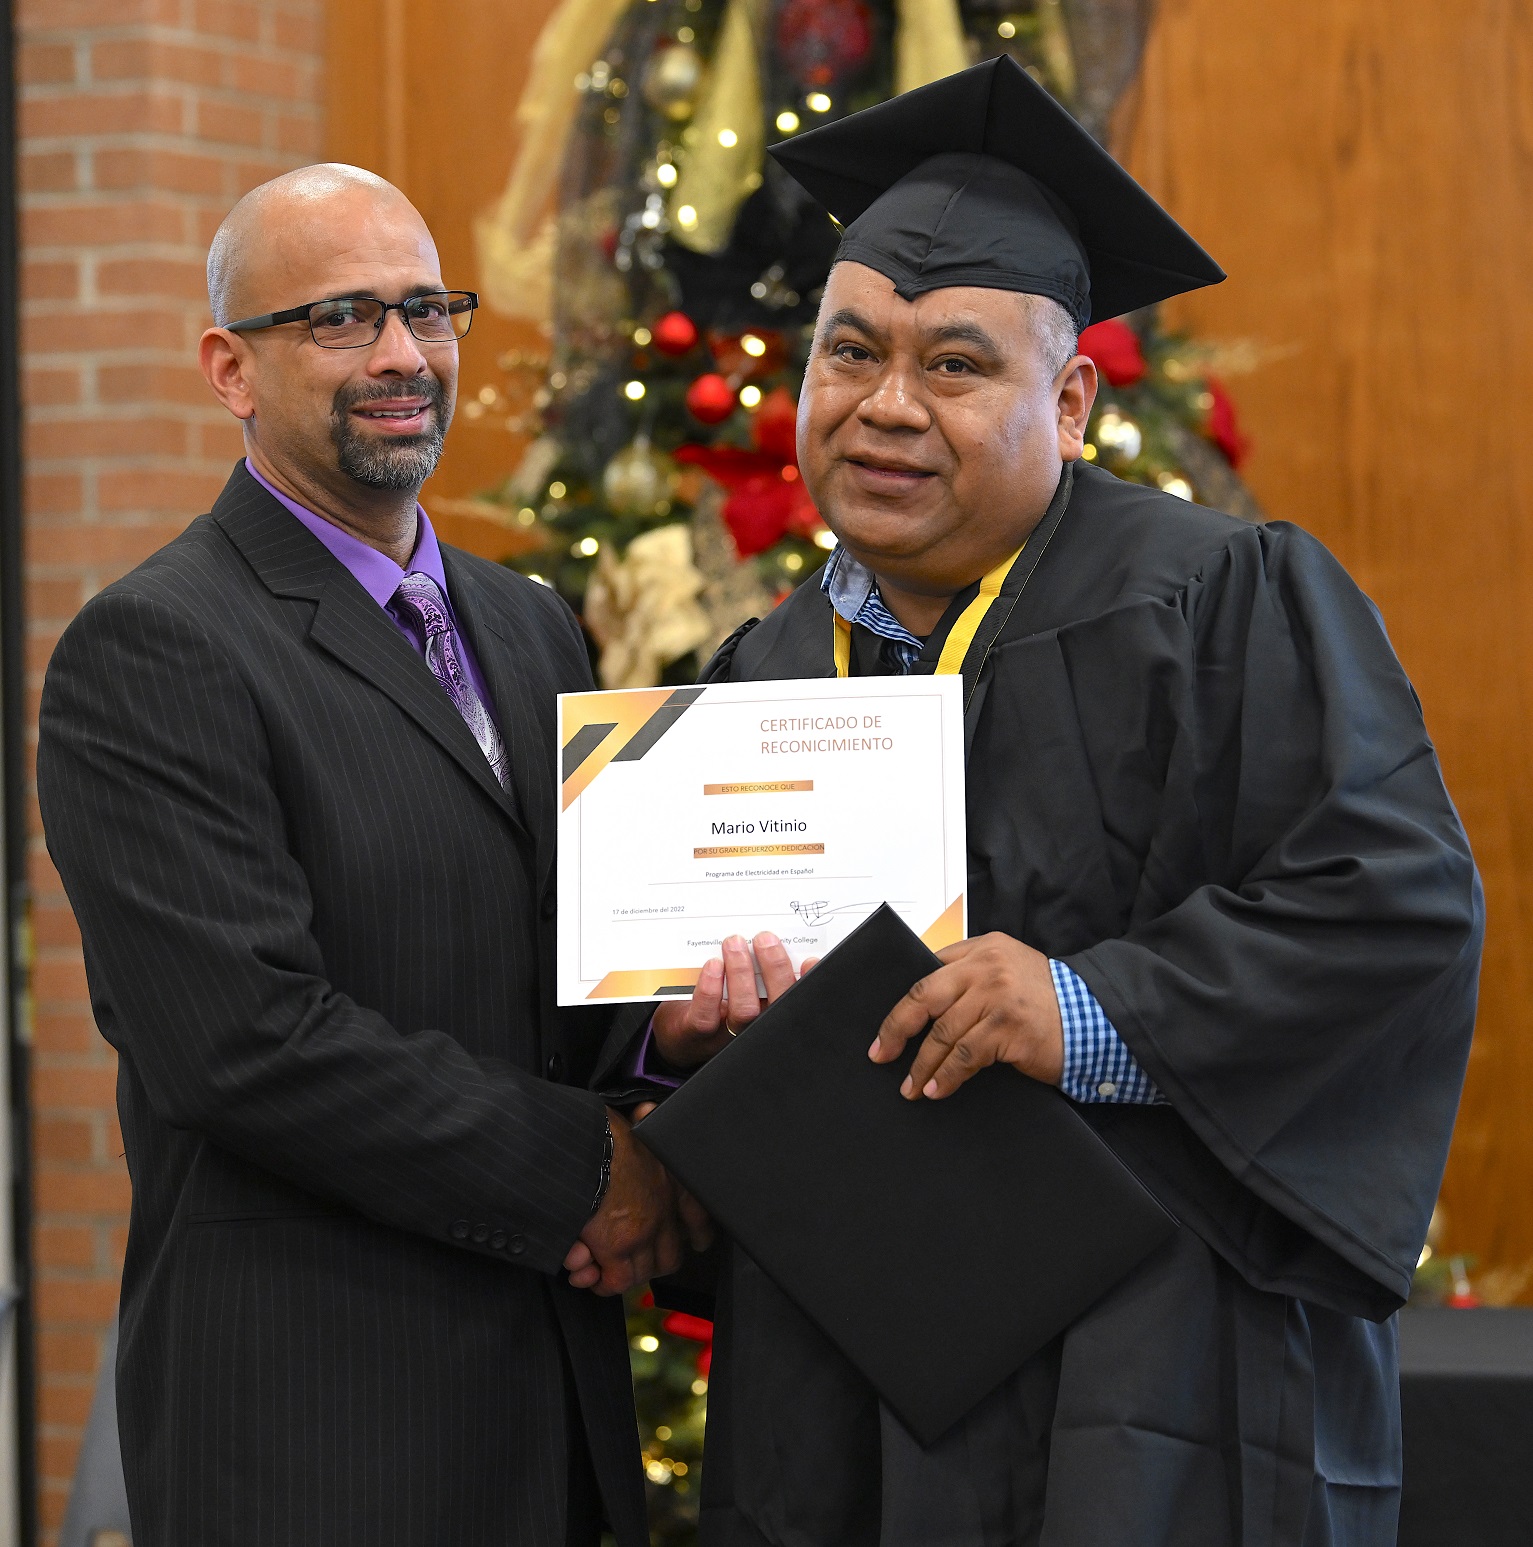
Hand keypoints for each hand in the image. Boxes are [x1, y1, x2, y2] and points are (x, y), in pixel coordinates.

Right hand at [561, 1107, 705, 1294]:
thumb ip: (645, 1123)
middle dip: (653, 1263)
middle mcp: (664, 1208)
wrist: (576, 1145)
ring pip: (642, 1272)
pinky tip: (585, 1274)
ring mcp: (643, 1232)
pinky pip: (615, 1282)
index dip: (698, 1232)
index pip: (698, 1214)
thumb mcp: (632, 1121)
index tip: (698, 1242)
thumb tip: (646, 1110)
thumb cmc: (598, 1129)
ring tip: (598, 1270)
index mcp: (671, 1176)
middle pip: (671, 1256)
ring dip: (621, 1274)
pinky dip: (600, 1283)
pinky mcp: (617, 1249)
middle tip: (633, 1264)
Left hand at [650, 931, 801, 1068]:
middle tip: (765, 939)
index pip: (794, 999)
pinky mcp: (697, 1036)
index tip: (810, 960)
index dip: (806, 981)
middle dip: (775, 970)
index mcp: (770, 1012)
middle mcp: (755, 1028)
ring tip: (734, 943)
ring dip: (741, 974)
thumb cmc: (718, 998)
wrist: (679, 1031)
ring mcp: (727, 1035)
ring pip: (744, 1010)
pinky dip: (710, 990)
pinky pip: (706, 1017)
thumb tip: (769, 932)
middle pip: (776, 1005)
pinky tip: (712, 965)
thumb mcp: (744, 983)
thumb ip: (759, 967)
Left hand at [869, 933, 1063, 1098]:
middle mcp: (987, 966)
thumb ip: (972, 978)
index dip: (902, 1003)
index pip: (928, 970)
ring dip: (922, 1065)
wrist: (1095, 1019)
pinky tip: (937, 1089)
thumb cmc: (1049, 1002)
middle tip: (882, 1054)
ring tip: (912, 1086)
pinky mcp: (1007, 1026)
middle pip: (924, 996)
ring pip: (942, 1032)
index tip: (885, 1030)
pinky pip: (964, 1055)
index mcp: (983, 948)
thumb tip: (925, 1009)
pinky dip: (947, 1076)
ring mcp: (996, 995)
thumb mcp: (1009, 972)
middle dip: (897, 1029)